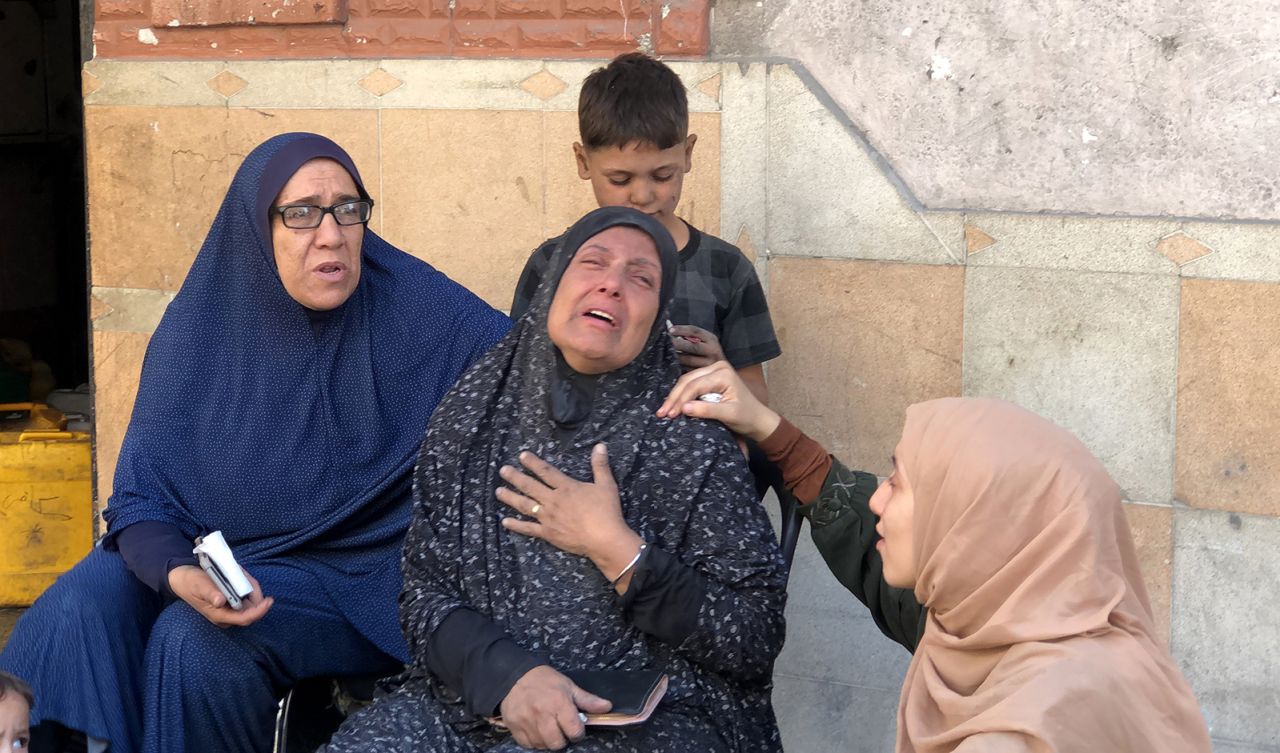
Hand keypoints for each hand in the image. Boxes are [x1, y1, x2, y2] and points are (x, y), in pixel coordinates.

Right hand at [167, 565, 273, 626]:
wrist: (184, 579)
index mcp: (219, 615)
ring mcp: (229, 610)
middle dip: (254, 592)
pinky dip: (246, 585)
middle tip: (247, 575)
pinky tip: (239, 575)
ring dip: (250, 587)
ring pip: (250, 602)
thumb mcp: (199, 585)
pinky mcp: (231, 603)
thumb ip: (209, 593)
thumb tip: (220, 601)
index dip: (258, 611)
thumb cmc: (191, 583)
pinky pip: (245, 596)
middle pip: (251, 609)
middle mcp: (226, 615)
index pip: (244, 618)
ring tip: (240, 572)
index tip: (268, 601)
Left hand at [497, 445, 643, 587]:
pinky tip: (505, 521)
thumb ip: (600, 465)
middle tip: (502, 471)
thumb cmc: (607, 512)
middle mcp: (553, 500)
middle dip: (515, 477)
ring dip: (510, 497)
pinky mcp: (548, 533)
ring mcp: (548, 518)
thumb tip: (600, 445)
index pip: (546, 472)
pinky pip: (528, 528)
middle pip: (530, 486)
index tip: (521, 456)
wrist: (604, 539)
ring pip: (524, 505)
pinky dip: (516, 525)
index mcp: (566, 487)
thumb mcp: (606, 485)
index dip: (533, 463)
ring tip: (498, 492)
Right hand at [499, 665, 610, 749]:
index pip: (574, 730)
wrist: (514, 675)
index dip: (578, 732)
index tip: (575, 728)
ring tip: (549, 729)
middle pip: (557, 743)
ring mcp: (526, 722)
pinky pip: (528, 745)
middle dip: (563, 739)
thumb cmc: (545, 680)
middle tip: (561, 729)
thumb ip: (587, 700)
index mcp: (559, 703)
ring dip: (548, 740)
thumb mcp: (568, 686)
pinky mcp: (514, 727)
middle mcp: (542, 714)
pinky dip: (534, 741)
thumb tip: (607, 707)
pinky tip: (537, 730)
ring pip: (542, 745)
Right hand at [656, 360, 781, 441]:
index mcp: (723, 373)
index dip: (681, 400)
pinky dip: (681, 396)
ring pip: (686, 381)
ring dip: (675, 397)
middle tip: (662, 414)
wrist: (758, 419)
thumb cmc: (747, 417)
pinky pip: (691, 385)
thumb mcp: (728, 414)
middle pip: (688, 380)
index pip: (695, 385)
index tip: (670, 415)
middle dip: (674, 398)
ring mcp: (713, 371)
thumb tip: (683, 408)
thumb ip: (707, 410)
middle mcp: (717, 367)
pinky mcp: (709, 378)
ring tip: (663, 412)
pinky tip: (672, 406)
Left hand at [669, 324, 724, 368]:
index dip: (682, 330)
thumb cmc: (706, 351)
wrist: (721, 370)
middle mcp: (712, 352)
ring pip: (688, 360)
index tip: (670, 330)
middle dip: (678, 344)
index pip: (696, 332)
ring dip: (675, 356)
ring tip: (667, 352)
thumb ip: (689, 335)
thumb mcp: (703, 340)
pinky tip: (671, 362)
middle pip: (693, 347)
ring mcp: (708, 365)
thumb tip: (669, 329)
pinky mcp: (702, 375)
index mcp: (711, 340)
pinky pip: (686, 370)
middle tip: (667, 342)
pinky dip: (677, 365)